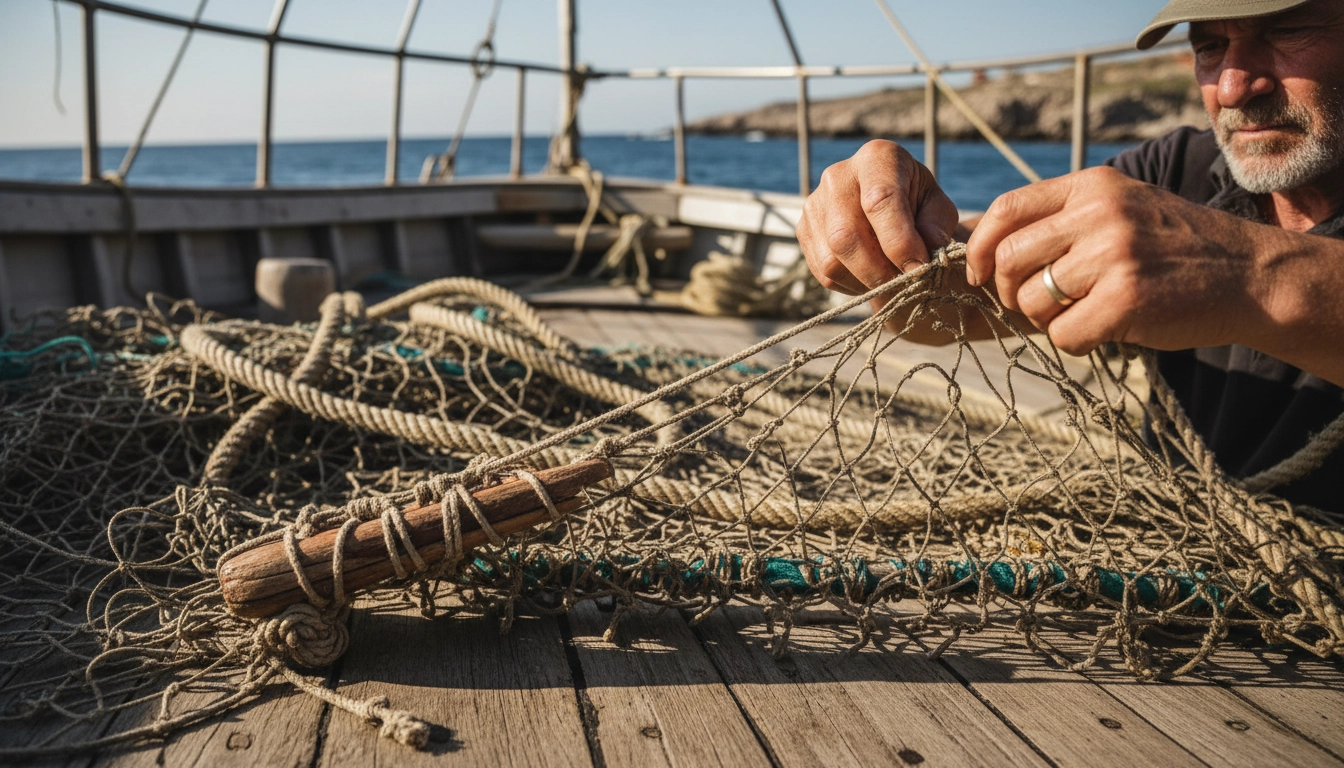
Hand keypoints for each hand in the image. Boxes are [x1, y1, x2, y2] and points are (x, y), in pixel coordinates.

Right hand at [797, 140, 958, 295]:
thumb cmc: (917, 205)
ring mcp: (814, 204)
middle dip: (879, 271)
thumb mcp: (937, 207)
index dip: (900, 242)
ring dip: (865, 282)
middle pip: (847, 235)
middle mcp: (837, 176)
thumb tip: (926, 252)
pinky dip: (851, 285)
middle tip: (905, 284)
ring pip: (831, 261)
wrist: (888, 208)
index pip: (880, 201)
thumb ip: (936, 225)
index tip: (919, 268)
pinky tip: (871, 277)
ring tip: (890, 279)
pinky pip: (823, 273)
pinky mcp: (804, 231)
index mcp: (877, 159)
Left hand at [965, 166, 1268, 354]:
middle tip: (1035, 305)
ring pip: (1030, 300)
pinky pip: (1062, 335)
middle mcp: (1100, 213)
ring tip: (1082, 312)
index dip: (979, 248)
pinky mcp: (1126, 299)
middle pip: (1007, 259)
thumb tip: (981, 244)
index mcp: (1093, 186)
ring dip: (1045, 319)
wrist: (1250, 274)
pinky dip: (1075, 342)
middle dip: (1009, 292)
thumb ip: (1063, 218)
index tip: (980, 274)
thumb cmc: (1173, 248)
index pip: (1006, 209)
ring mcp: (1114, 255)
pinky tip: (1105, 330)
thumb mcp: (1121, 208)